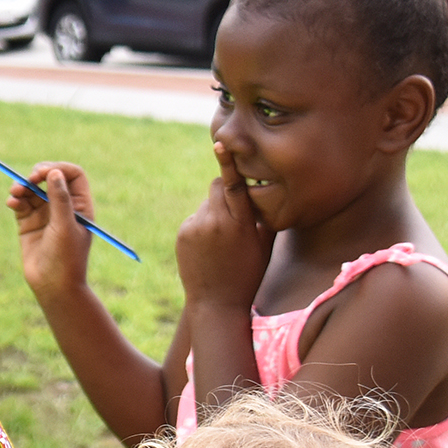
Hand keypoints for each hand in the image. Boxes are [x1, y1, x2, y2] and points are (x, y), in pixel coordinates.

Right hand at [12, 160, 94, 303]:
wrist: (53, 287)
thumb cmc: (66, 258)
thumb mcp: (65, 226)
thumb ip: (60, 199)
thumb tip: (54, 172)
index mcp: (80, 205)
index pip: (72, 175)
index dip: (58, 169)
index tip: (43, 174)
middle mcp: (63, 207)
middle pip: (50, 178)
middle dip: (37, 175)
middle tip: (28, 180)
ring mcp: (45, 215)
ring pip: (32, 190)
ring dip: (22, 187)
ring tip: (15, 192)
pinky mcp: (28, 224)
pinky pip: (21, 204)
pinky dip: (15, 199)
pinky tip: (12, 203)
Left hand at [175, 141, 273, 312]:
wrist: (216, 303)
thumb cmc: (249, 273)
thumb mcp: (265, 243)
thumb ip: (262, 214)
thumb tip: (260, 188)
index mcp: (240, 224)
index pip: (233, 186)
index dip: (228, 164)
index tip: (221, 144)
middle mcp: (215, 223)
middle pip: (217, 187)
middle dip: (226, 192)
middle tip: (234, 214)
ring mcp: (196, 228)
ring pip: (207, 203)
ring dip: (215, 212)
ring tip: (221, 241)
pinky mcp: (182, 233)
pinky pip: (195, 218)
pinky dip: (202, 225)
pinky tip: (208, 247)